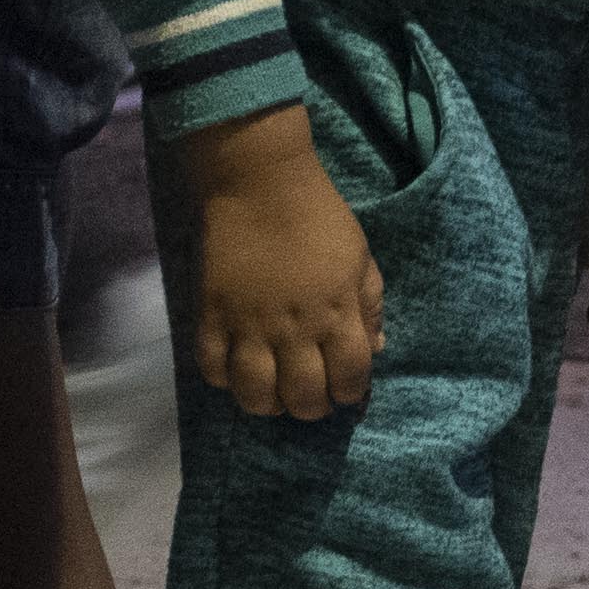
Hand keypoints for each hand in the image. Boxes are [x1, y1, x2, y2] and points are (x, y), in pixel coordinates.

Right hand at [184, 110, 388, 416]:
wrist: (259, 181)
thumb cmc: (319, 217)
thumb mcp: (361, 259)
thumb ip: (370, 308)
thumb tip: (376, 349)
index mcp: (338, 314)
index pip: (352, 380)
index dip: (351, 394)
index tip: (345, 387)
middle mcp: (296, 329)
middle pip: (304, 398)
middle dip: (311, 407)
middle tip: (308, 393)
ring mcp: (250, 325)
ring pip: (255, 395)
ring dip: (267, 404)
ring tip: (272, 391)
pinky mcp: (213, 314)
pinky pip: (212, 368)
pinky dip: (223, 379)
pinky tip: (235, 368)